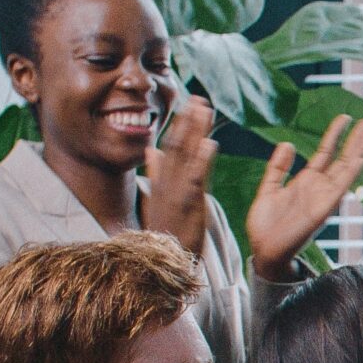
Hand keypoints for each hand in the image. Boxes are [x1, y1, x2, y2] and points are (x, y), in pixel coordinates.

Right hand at [144, 96, 218, 255]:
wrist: (159, 263)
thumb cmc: (163, 234)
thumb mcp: (157, 200)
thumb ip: (156, 173)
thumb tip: (152, 149)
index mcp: (161, 181)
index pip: (169, 146)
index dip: (178, 124)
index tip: (188, 104)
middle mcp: (166, 182)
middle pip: (176, 144)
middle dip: (187, 120)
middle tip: (199, 98)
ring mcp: (175, 192)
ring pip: (185, 155)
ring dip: (195, 130)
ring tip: (204, 108)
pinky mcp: (187, 204)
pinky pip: (195, 178)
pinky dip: (202, 159)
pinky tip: (210, 142)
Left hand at [248, 115, 362, 279]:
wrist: (263, 250)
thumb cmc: (265, 225)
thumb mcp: (268, 189)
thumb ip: (278, 167)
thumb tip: (288, 143)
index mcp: (306, 181)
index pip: (326, 152)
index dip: (335, 134)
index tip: (345, 117)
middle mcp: (319, 188)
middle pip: (342, 158)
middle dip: (355, 140)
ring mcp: (323, 198)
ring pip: (346, 169)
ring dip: (359, 151)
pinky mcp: (322, 210)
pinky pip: (339, 189)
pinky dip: (350, 174)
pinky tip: (360, 159)